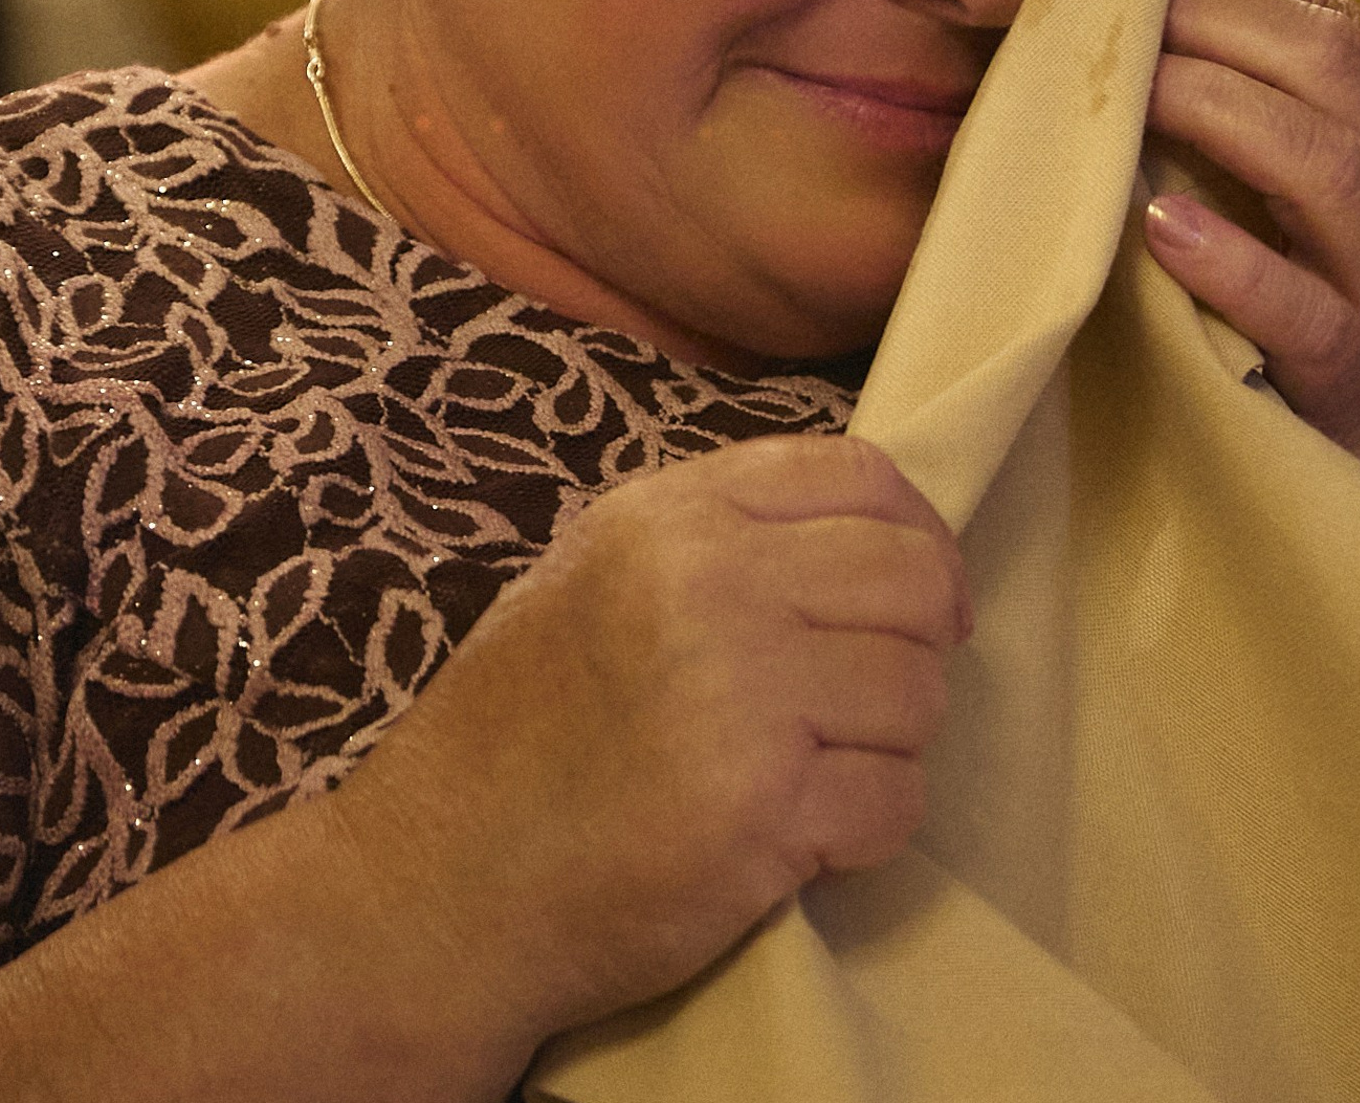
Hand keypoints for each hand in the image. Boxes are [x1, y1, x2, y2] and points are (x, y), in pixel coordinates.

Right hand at [330, 434, 967, 1065]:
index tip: (918, 595)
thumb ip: (718, 539)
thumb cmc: (523, 730)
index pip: (860, 475)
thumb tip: (872, 536)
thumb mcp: (597, 575)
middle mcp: (710, 584)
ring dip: (891, 742)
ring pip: (920, 691)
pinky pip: (899, 799)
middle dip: (922, 640)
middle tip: (877, 695)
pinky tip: (803, 836)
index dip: (916, 533)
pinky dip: (870, 826)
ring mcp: (739, 695)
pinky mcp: (761, 812)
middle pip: (915, 577)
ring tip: (817, 770)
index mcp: (672, 517)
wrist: (437, 885)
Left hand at [1141, 0, 1359, 615]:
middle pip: (1331, 67)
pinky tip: (1161, 232)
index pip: (1338, 27)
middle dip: (1213, 22)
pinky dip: (1236, 267)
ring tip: (1127, 91)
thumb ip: (1335, 126)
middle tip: (1106, 4)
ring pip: (1327, 165)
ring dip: (1216, 111)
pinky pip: (1309, 316)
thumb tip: (1214, 37)